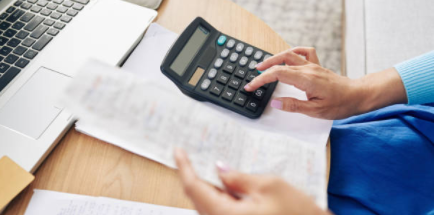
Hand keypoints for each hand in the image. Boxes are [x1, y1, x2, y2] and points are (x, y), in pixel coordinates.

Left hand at [174, 148, 329, 214]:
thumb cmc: (298, 214)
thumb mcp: (270, 186)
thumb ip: (239, 177)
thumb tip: (220, 170)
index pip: (194, 188)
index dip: (184, 167)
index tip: (178, 151)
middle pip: (198, 198)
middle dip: (194, 175)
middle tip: (190, 155)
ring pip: (208, 204)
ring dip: (207, 185)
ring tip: (209, 165)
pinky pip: (220, 210)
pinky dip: (219, 195)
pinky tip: (226, 184)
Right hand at [244, 47, 406, 119]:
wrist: (358, 95)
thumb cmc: (340, 104)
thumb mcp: (315, 111)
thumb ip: (294, 106)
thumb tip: (275, 103)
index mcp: (306, 79)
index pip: (278, 74)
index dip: (261, 80)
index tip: (251, 86)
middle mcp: (308, 69)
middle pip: (280, 62)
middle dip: (264, 69)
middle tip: (253, 78)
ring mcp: (313, 66)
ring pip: (290, 54)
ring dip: (274, 58)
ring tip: (263, 66)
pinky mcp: (317, 66)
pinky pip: (304, 52)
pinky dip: (293, 51)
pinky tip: (287, 56)